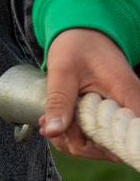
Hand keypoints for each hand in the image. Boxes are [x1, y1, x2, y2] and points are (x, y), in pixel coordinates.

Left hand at [40, 28, 139, 158]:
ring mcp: (120, 113)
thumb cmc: (76, 45)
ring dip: (74, 142)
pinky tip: (56, 123)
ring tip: (50, 124)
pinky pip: (97, 136)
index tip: (77, 141)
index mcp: (126, 93)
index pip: (133, 133)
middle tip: (53, 129)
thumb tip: (52, 131)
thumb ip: (58, 100)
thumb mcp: (62, 70)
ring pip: (105, 145)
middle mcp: (130, 107)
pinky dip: (75, 135)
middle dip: (81, 145)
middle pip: (116, 147)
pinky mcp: (109, 116)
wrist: (82, 33)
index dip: (111, 147)